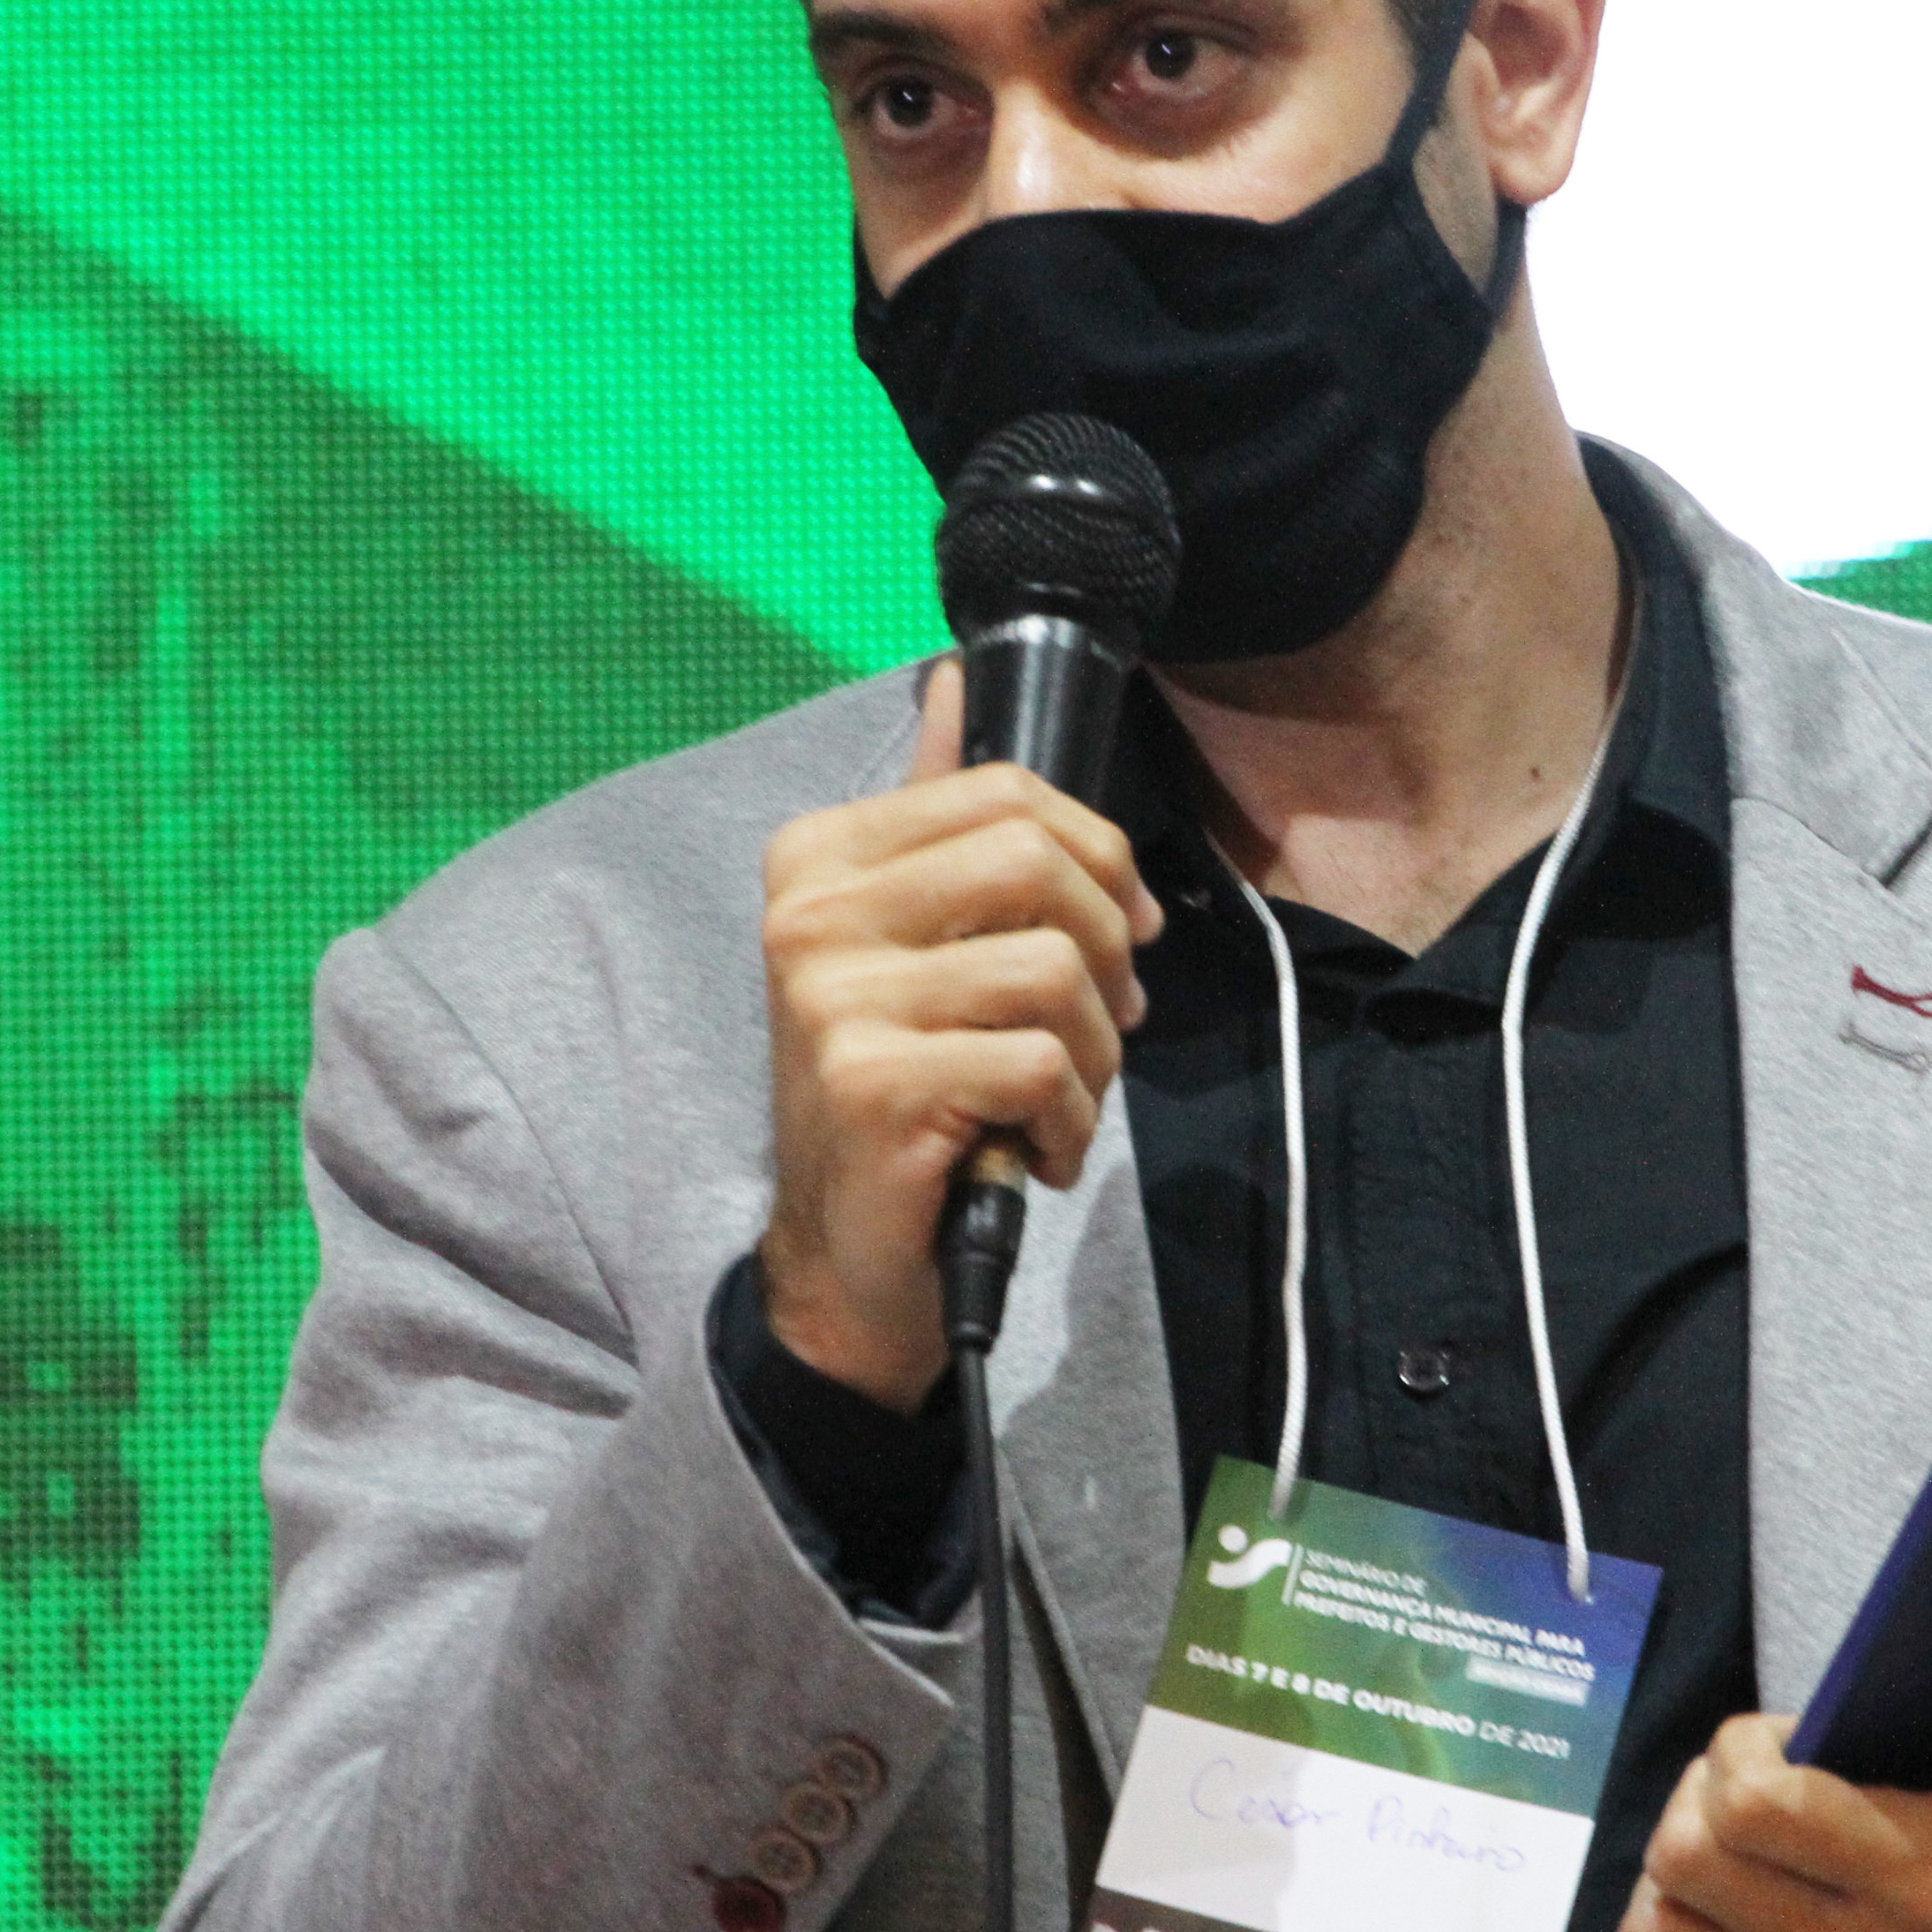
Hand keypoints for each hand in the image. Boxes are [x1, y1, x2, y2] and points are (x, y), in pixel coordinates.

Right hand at [758, 658, 1162, 1411]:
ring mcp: (833, 999)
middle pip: (1037, 863)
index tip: (1121, 930)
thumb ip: (935, 815)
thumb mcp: (916, 939)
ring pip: (1053, 971)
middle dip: (1108, 949)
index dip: (1101, 855)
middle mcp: (810, 915)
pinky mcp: (870, 1084)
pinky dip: (1068, 1118)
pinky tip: (1031, 1149)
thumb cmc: (903, 1086)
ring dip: (1094, 1054)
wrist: (846, 1254)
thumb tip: (955, 677)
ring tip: (1056, 1098)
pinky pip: (1039, 1063)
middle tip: (1104, 1022)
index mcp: (820, 857)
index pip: (1005, 791)